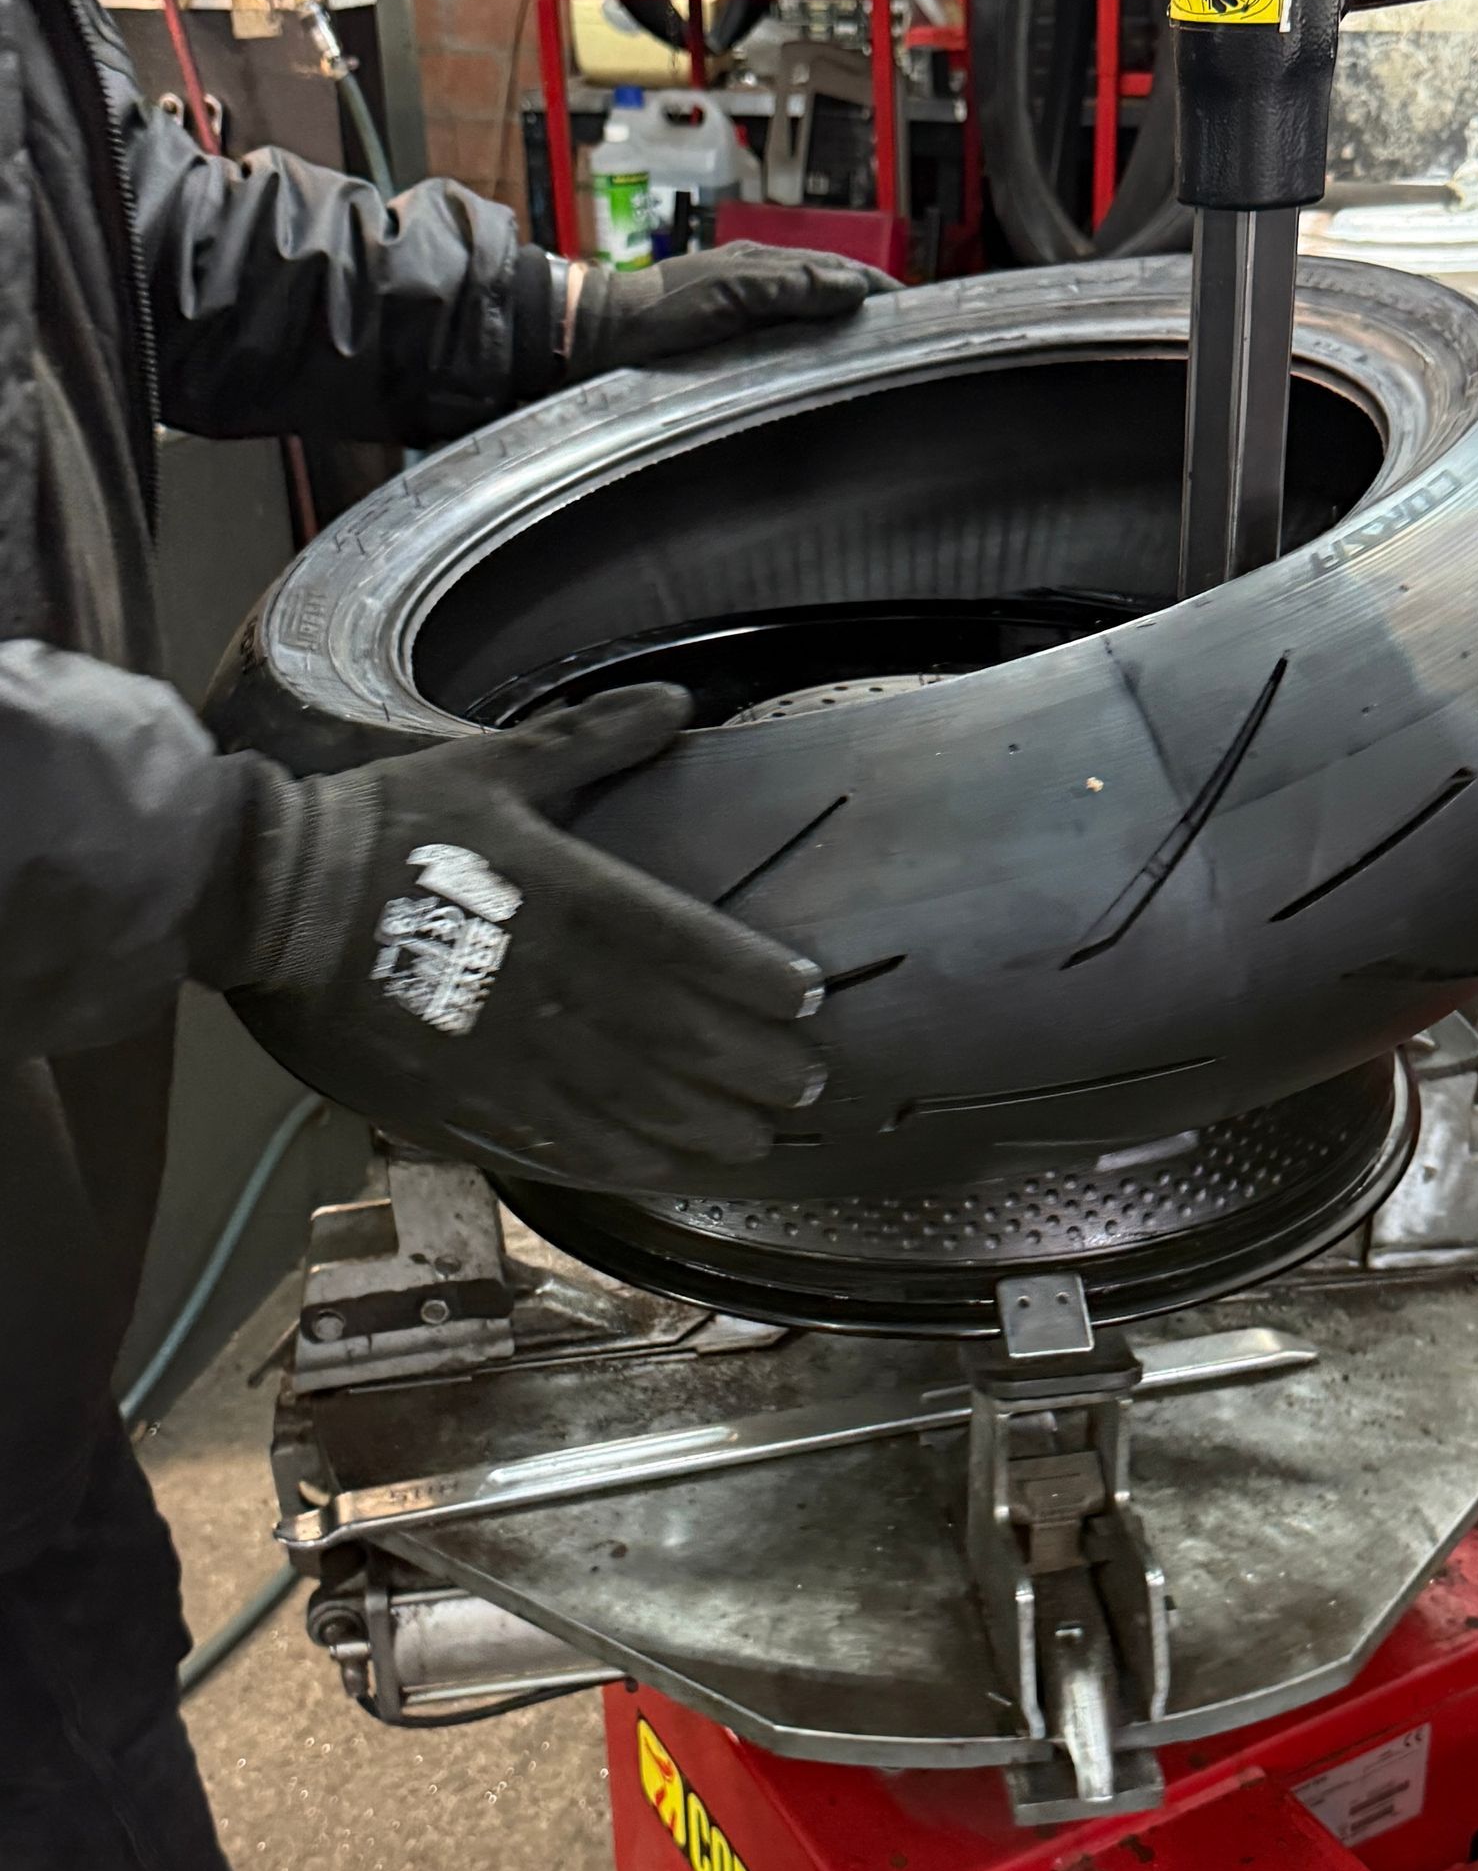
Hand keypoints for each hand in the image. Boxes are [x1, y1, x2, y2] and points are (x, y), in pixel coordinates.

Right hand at [221, 686, 824, 1193]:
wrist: (276, 897)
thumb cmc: (389, 824)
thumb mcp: (493, 765)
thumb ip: (591, 740)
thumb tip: (675, 701)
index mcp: (565, 894)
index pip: (688, 944)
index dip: (756, 978)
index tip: (808, 998)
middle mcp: (551, 979)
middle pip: (676, 1037)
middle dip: (750, 1067)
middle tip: (805, 1088)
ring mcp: (507, 1048)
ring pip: (629, 1102)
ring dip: (701, 1126)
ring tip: (753, 1142)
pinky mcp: (462, 1096)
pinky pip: (556, 1140)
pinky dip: (618, 1159)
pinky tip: (661, 1169)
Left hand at [565, 240, 897, 377]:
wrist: (599, 338)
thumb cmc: (656, 312)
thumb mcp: (730, 291)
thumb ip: (790, 285)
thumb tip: (852, 287)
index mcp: (761, 265)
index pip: (837, 271)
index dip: (876, 287)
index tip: (913, 306)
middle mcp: (756, 289)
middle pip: (828, 295)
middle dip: (866, 312)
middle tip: (904, 340)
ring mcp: (741, 319)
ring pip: (808, 324)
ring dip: (841, 338)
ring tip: (874, 361)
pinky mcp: (727, 350)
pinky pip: (784, 349)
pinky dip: (811, 358)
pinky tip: (820, 378)